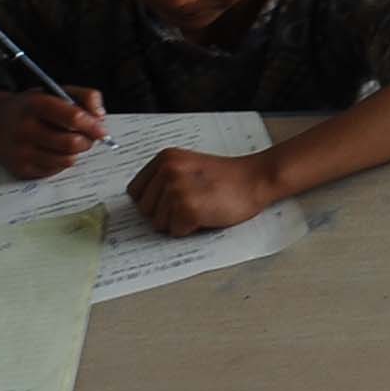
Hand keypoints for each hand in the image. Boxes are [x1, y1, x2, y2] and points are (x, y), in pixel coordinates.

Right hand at [0, 86, 107, 178]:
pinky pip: (54, 171)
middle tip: (88, 137)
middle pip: (71, 143)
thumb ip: (85, 97)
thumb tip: (100, 116)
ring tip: (71, 142)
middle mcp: (25, 129)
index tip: (101, 130)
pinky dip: (61, 161)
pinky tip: (54, 150)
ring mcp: (21, 151)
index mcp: (36, 104)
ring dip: (76, 153)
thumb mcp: (55, 91)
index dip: (92, 126)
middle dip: (87, 141)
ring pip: (66, 160)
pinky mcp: (21, 169)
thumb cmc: (31, 107)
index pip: (72, 117)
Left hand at [129, 145, 281, 236]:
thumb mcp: (187, 167)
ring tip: (199, 206)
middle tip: (190, 202)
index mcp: (165, 158)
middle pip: (144, 210)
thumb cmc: (225, 178)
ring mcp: (176, 189)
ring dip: (177, 222)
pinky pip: (175, 232)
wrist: (254, 179)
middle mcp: (167, 171)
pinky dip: (189, 229)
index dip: (152, 201)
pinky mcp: (187, 208)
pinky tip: (205, 215)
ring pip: (158, 223)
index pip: (135, 192)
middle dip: (164, 213)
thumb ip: (164, 179)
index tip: (168, 201)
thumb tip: (141, 204)